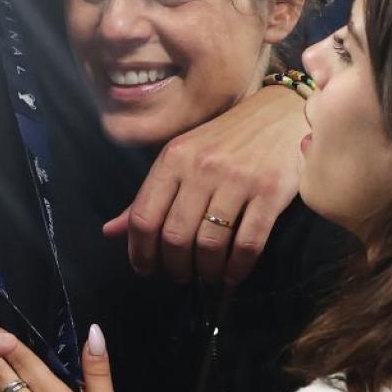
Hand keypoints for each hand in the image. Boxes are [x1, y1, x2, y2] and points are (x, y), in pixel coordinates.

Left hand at [105, 84, 306, 283]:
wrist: (281, 114)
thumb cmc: (225, 140)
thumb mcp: (181, 157)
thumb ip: (148, 196)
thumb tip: (110, 232)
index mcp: (173, 158)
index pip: (143, 216)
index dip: (139, 251)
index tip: (145, 269)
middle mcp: (201, 167)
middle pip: (174, 235)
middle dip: (174, 267)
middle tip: (180, 276)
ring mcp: (237, 179)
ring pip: (209, 244)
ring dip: (206, 271)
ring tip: (208, 277)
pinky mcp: (270, 191)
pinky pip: (248, 243)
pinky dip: (237, 269)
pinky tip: (232, 275)